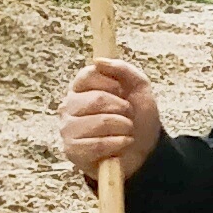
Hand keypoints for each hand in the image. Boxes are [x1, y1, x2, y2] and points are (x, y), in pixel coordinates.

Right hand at [59, 56, 161, 180]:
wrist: (145, 149)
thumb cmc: (137, 116)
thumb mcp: (138, 86)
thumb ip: (121, 69)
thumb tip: (98, 60)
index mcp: (80, 88)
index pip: (88, 75)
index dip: (112, 84)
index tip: (123, 92)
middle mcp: (68, 107)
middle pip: (96, 99)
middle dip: (122, 108)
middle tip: (129, 115)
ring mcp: (68, 129)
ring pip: (99, 122)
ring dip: (123, 127)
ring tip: (127, 131)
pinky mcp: (72, 151)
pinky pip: (97, 144)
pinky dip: (117, 144)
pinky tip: (122, 144)